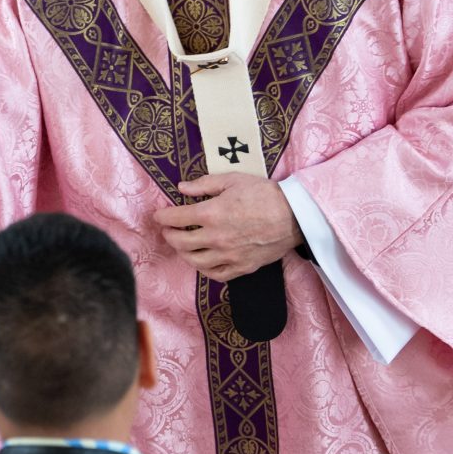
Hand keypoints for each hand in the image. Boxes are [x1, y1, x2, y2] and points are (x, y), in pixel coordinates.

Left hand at [153, 174, 300, 281]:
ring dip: (182, 252)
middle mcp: (216, 238)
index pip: (175, 218)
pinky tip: (201, 260)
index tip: (159, 216)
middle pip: (180, 242)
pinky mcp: (241, 267)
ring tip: (181, 244)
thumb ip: (204, 184)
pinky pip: (214, 274)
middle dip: (169, 235)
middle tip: (168, 230)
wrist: (293, 216)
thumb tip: (181, 188)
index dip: (162, 217)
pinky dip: (203, 268)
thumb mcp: (233, 180)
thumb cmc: (264, 194)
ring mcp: (228, 255)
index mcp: (212, 213)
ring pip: (194, 260)